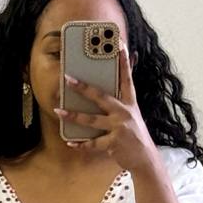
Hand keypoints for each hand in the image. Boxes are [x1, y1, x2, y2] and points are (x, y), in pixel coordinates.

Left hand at [52, 44, 158, 174]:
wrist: (145, 158)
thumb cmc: (134, 134)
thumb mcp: (132, 114)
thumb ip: (123, 99)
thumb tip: (117, 86)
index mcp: (129, 103)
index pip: (127, 78)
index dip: (124, 62)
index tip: (119, 45)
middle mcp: (124, 113)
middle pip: (101, 97)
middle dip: (84, 87)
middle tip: (68, 78)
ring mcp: (119, 128)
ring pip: (91, 120)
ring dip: (73, 116)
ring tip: (58, 111)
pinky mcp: (114, 144)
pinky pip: (93, 144)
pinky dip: (81, 145)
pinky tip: (71, 143)